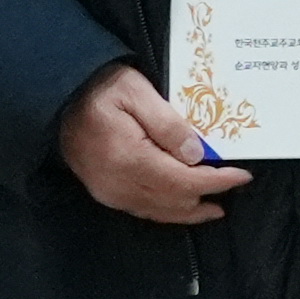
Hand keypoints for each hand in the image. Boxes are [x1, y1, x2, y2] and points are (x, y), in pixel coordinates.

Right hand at [61, 65, 249, 226]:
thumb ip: (168, 124)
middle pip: (174, 201)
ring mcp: (108, 192)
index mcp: (129, 159)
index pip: (184, 181)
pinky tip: (181, 205)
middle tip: (233, 185)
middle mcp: (118, 184)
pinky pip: (142, 209)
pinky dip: (167, 209)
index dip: (216, 181)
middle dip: (207, 196)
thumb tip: (197, 156)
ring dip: (189, 209)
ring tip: (214, 205)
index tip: (242, 176)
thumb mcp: (137, 91)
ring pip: (159, 211)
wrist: (57, 97)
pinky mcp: (103, 192)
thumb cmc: (99, 87)